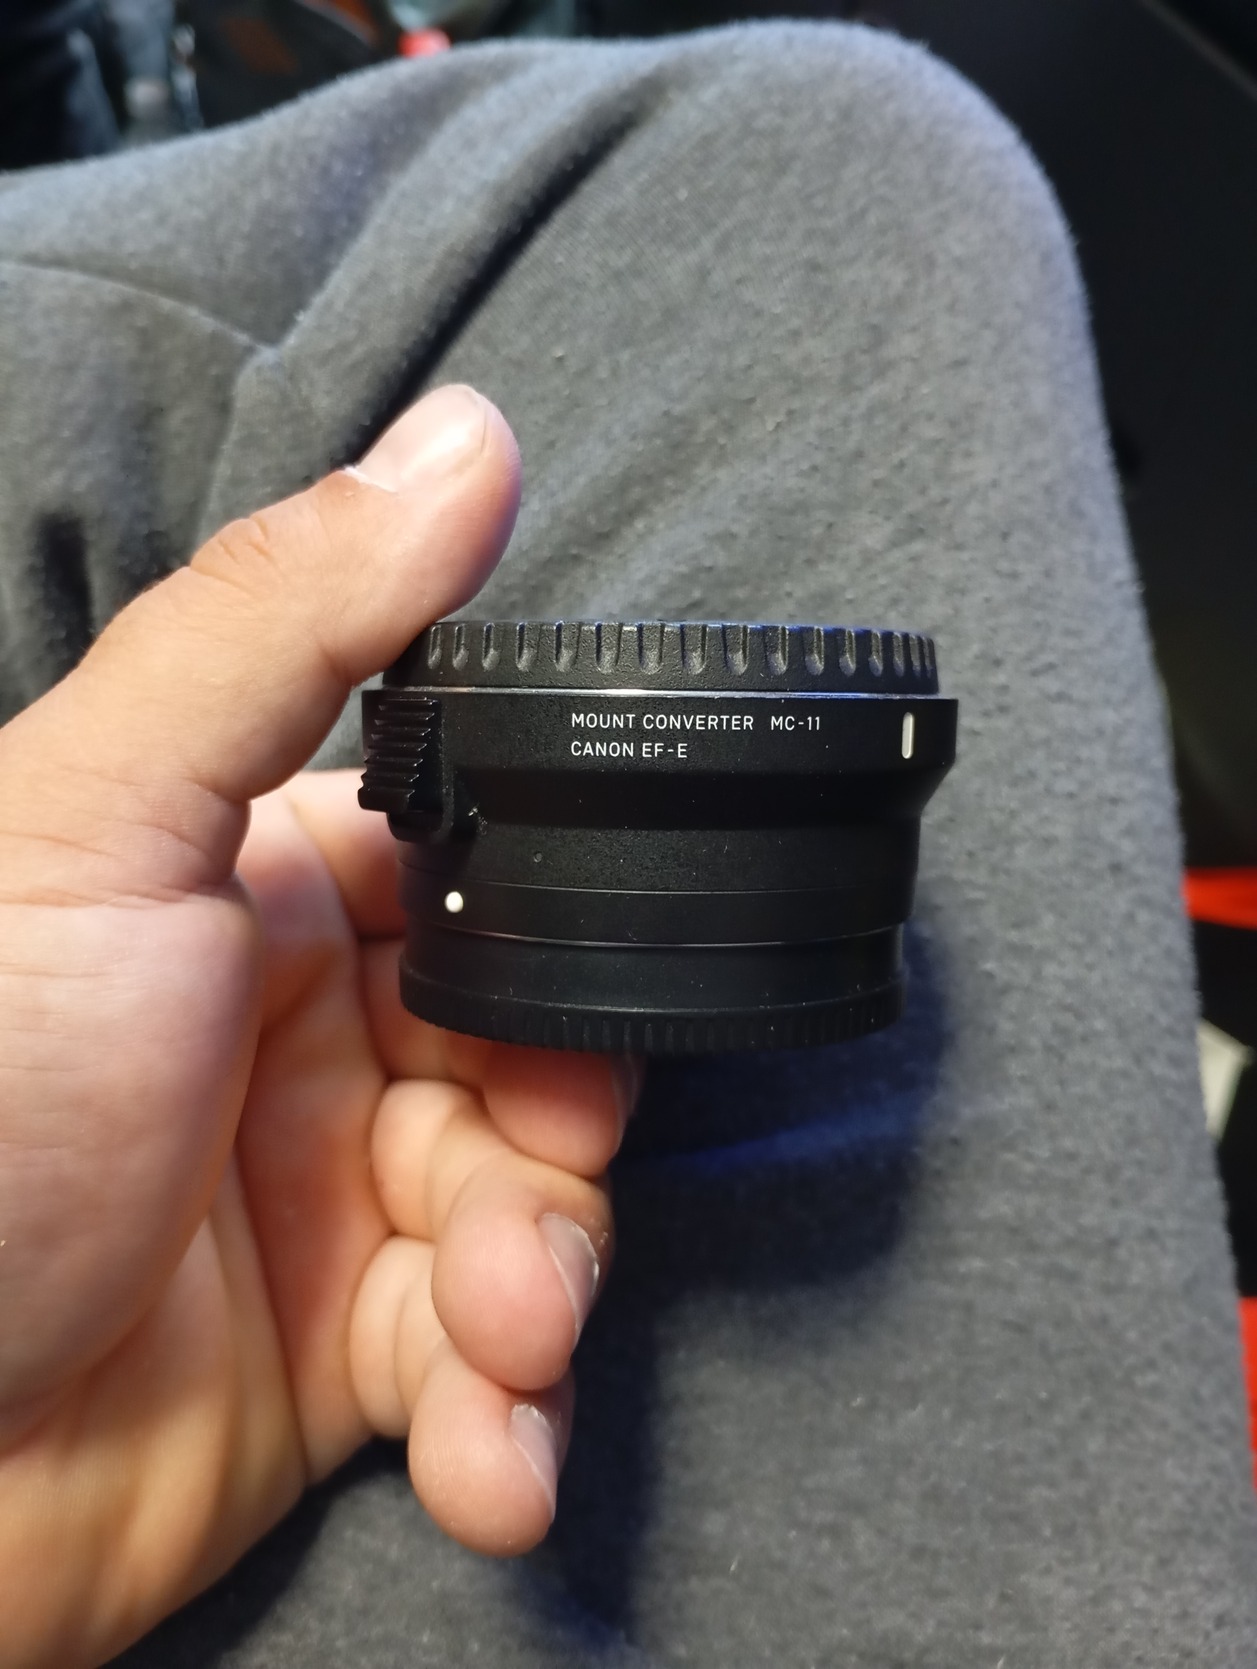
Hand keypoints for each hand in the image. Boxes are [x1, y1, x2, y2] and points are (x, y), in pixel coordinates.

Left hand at [0, 386, 635, 1668]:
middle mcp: (312, 1041)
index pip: (494, 887)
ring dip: (542, 1302)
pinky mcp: (336, 1361)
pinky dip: (512, 1426)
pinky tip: (490, 1464)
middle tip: (515, 1233)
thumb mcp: (97, 825)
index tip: (582, 1028)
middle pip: (541, 1067)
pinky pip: (483, 1376)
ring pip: (531, 1226)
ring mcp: (325, 1206)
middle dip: (563, 1160)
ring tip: (493, 1357)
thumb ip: (288, 627)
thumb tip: (471, 441)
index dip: (570, 953)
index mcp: (270, 893)